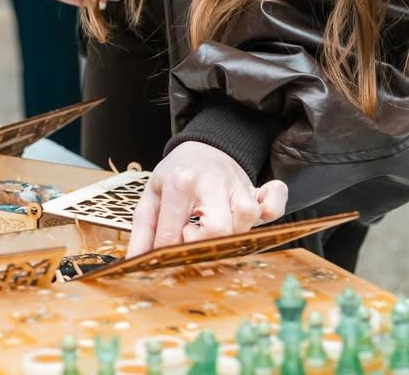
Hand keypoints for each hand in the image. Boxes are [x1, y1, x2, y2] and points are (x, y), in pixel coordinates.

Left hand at [126, 142, 288, 256]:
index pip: (175, 234)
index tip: (167, 260)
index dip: (169, 254)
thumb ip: (143, 230)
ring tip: (218, 228)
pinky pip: (274, 200)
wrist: (202, 146)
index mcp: (180, 184)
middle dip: (205, 243)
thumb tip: (134, 263)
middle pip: (218, 228)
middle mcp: (211, 183)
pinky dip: (272, 210)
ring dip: (234, 232)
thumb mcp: (153, 195)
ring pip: (246, 218)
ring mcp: (236, 184)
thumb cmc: (176, 175)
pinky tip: (259, 215)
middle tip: (195, 237)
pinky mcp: (255, 187)